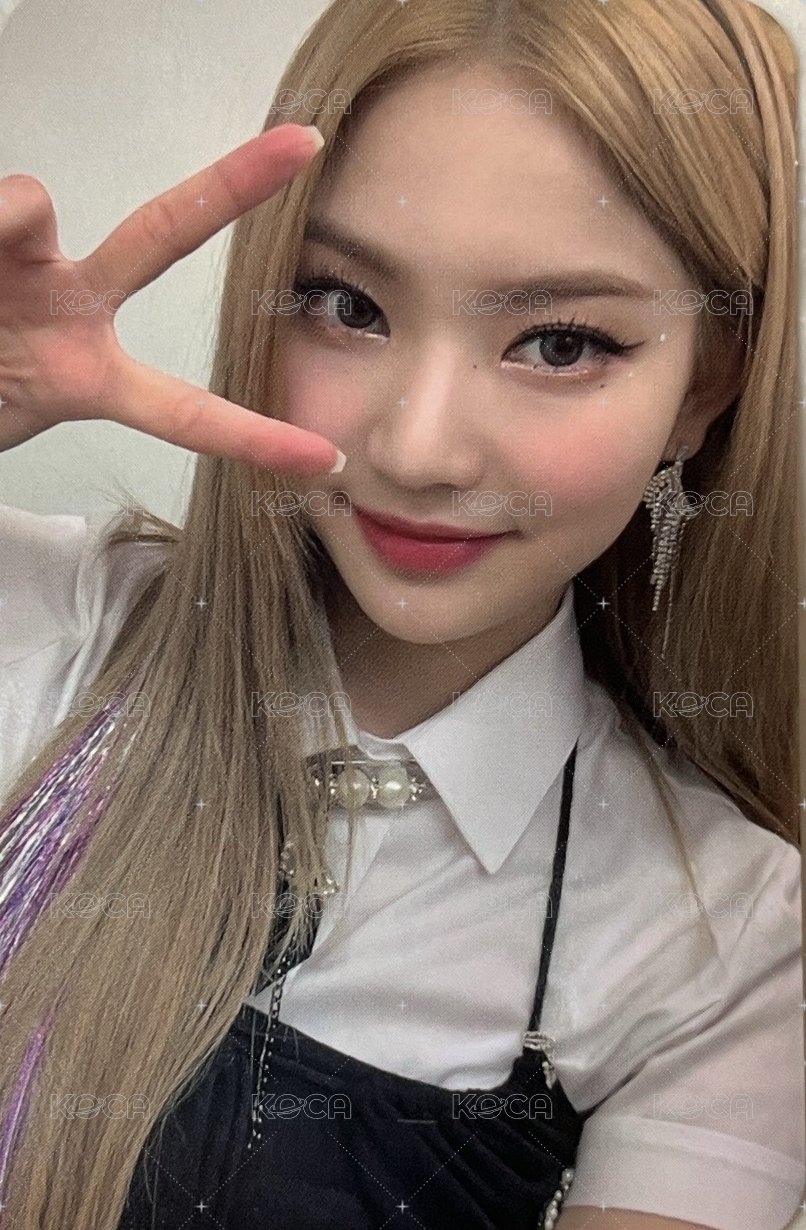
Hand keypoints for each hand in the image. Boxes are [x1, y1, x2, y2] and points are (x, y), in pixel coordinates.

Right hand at [0, 123, 344, 474]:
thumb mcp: (20, 407)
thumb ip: (58, 377)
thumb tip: (28, 224)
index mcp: (88, 374)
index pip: (185, 411)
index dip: (251, 439)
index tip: (323, 458)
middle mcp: (68, 303)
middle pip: (161, 235)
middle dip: (230, 188)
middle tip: (301, 144)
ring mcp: (24, 262)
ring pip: (27, 203)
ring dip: (4, 221)